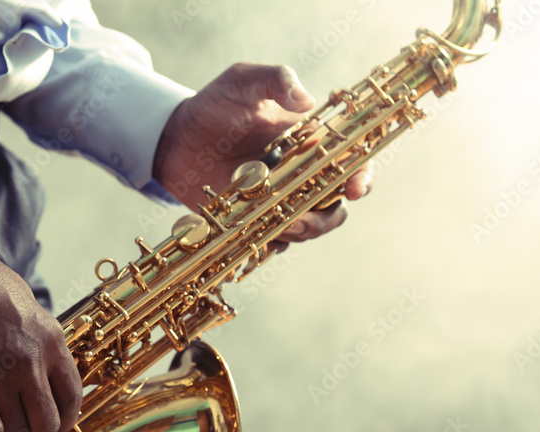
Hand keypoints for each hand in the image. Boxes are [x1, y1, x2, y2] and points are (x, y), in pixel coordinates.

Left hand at [153, 63, 372, 243]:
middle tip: (304, 218)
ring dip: (302, 232)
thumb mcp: (244, 82)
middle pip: (335, 203)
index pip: (351, 160)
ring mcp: (281, 199)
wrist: (177, 137)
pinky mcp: (258, 218)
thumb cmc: (216, 104)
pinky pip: (275, 240)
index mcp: (312, 140)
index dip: (361, 176)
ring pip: (308, 226)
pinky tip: (258, 241)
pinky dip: (272, 245)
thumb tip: (306, 99)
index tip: (355, 188)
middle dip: (328, 216)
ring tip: (283, 227)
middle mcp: (302, 173)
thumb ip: (275, 80)